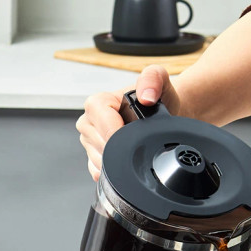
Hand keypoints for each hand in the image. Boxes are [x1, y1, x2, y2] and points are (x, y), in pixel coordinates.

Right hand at [76, 65, 180, 180]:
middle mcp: (88, 122)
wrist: (162, 114)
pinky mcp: (93, 158)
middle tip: (138, 140)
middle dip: (121, 147)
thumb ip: (152, 78)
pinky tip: (125, 159)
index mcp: (97, 104)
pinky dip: (113, 171)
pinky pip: (98, 172)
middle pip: (100, 146)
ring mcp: (89, 142)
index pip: (102, 126)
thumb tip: (146, 97)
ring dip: (117, 159)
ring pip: (99, 161)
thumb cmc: (156, 99)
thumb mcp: (159, 79)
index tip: (133, 136)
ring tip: (133, 146)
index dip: (119, 134)